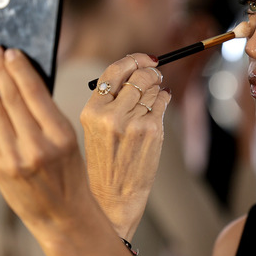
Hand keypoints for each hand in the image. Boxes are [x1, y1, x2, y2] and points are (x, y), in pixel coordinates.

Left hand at [0, 44, 91, 236]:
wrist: (64, 218)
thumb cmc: (72, 176)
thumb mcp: (69, 143)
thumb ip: (46, 117)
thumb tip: (22, 84)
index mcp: (61, 137)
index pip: (35, 94)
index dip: (19, 70)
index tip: (11, 52)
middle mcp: (37, 147)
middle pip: (12, 99)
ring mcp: (15, 159)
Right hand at [81, 53, 171, 238]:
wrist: (113, 197)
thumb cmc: (106, 162)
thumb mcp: (96, 129)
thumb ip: (110, 101)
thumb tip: (136, 69)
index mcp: (91, 111)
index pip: (114, 71)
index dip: (133, 60)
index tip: (144, 59)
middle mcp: (110, 115)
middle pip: (138, 76)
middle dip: (151, 71)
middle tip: (155, 73)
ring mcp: (132, 123)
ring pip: (153, 88)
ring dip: (157, 87)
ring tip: (154, 94)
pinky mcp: (151, 130)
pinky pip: (163, 101)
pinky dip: (164, 98)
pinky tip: (159, 104)